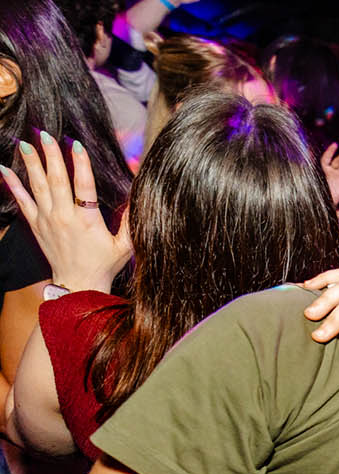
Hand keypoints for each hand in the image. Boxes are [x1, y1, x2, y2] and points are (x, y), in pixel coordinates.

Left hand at [0, 134, 131, 291]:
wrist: (79, 285)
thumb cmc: (105, 265)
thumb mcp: (125, 246)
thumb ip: (130, 221)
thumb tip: (138, 196)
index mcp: (87, 221)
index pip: (84, 186)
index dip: (81, 164)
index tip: (76, 145)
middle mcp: (64, 218)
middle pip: (57, 181)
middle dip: (51, 156)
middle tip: (45, 135)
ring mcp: (48, 220)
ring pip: (38, 186)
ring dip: (32, 164)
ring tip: (25, 144)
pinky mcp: (37, 226)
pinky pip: (22, 202)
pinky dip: (12, 185)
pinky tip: (4, 169)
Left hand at [321, 143, 338, 204]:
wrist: (323, 209)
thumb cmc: (320, 201)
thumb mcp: (321, 198)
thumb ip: (332, 205)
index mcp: (322, 174)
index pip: (326, 159)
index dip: (330, 151)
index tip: (335, 144)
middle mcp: (329, 174)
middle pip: (336, 162)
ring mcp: (336, 178)